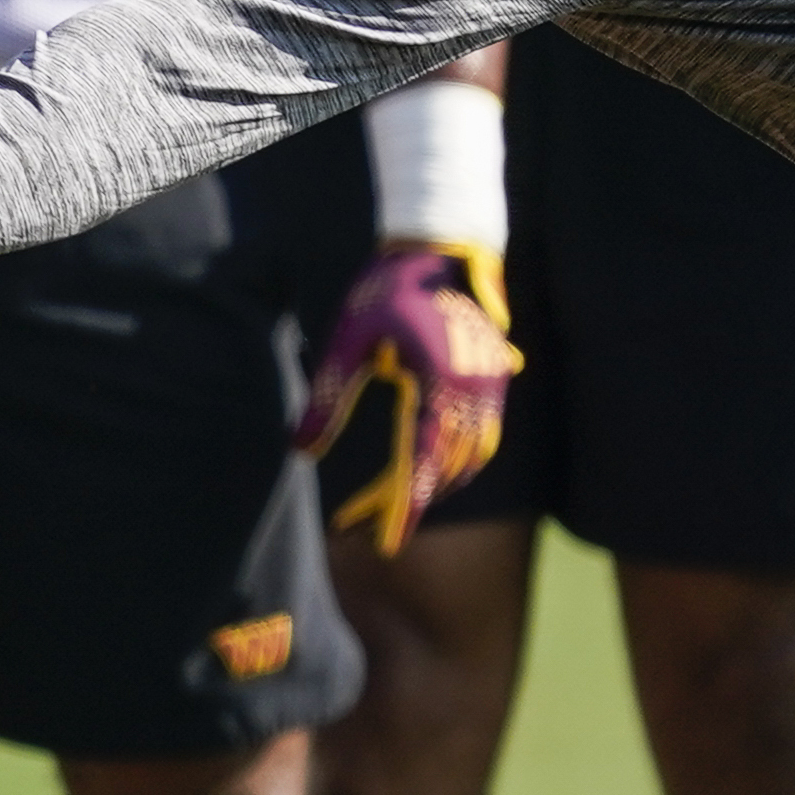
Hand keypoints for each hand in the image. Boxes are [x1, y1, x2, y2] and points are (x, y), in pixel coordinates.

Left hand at [298, 241, 523, 555]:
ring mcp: (490, 385)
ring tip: (394, 504)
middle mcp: (473, 389)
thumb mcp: (346, 341)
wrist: (434, 249)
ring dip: (439, 483)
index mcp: (437, 381)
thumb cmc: (384, 290)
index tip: (387, 545)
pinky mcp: (494, 380)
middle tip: (366, 523)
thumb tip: (300, 452)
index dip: (404, 507)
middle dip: (412, 500)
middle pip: (448, 466)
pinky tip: (429, 469)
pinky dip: (458, 460)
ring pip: (472, 457)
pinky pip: (484, 435)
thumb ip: (328, 398)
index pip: (423, 460)